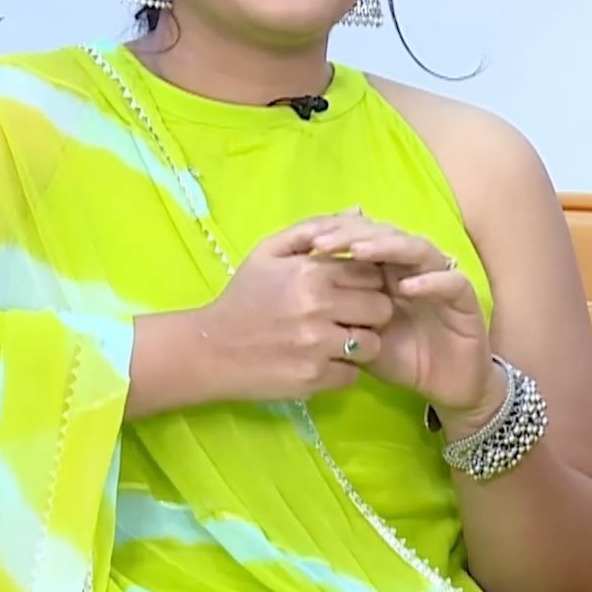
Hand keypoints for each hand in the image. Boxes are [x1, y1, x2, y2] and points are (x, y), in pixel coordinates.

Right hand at [200, 216, 393, 403]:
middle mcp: (319, 307)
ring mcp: (318, 346)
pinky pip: (353, 374)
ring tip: (335, 340)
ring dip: (360, 343)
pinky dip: (342, 370)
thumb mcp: (268, 252)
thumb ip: (313, 229)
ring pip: (373, 344)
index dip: (366, 281)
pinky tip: (320, 361)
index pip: (371, 273)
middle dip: (369, 312)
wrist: (210, 349)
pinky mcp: (315, 379)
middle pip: (381, 308)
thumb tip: (359, 212)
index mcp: (310, 272)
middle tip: (347, 316)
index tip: (351, 289)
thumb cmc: (242, 296)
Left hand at [310, 214, 500, 425]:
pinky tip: (407, 286)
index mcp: (385, 268)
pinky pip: (451, 282)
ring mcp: (440, 278)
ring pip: (416, 249)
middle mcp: (412, 266)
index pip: (361, 238)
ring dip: (388, 247)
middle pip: (385, 234)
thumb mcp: (356, 335)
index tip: (305, 244)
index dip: (335, 236)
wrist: (445, 386)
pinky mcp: (466, 299)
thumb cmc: (397, 356)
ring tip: (358, 251)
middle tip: (323, 243)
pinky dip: (431, 281)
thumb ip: (335, 310)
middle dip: (352, 235)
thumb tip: (296, 292)